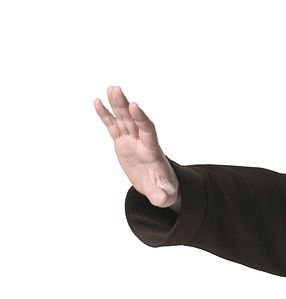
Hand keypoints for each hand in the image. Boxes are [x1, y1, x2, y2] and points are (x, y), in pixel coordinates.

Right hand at [93, 85, 180, 208]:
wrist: (158, 186)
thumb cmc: (163, 190)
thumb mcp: (164, 196)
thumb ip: (162, 196)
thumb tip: (160, 199)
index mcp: (152, 151)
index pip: (147, 131)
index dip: (141, 118)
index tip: (134, 105)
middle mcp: (141, 142)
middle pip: (133, 120)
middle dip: (124, 106)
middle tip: (116, 90)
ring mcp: (131, 141)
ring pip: (123, 120)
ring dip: (116, 105)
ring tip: (110, 89)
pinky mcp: (122, 143)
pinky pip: (113, 127)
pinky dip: (106, 115)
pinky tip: (98, 102)